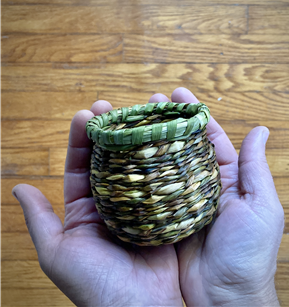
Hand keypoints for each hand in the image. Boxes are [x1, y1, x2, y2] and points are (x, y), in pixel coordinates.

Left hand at [13, 101, 182, 306]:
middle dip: (109, 132)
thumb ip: (39, 220)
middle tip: (112, 107)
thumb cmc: (94, 286)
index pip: (81, 165)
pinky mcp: (163, 210)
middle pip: (110, 160)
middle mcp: (112, 203)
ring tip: (138, 116)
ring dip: (135, 141)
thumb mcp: (57, 253)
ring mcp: (140, 205)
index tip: (86, 114)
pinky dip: (161, 161)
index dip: (82, 139)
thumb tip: (18, 188)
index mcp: (85, 209)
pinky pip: (161, 181)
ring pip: (136, 166)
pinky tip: (162, 142)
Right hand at [149, 88, 283, 306]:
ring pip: (164, 163)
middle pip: (182, 145)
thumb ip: (255, 168)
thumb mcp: (262, 207)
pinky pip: (150, 189)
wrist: (223, 298)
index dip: (194, 114)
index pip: (209, 137)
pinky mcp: (162, 216)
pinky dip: (140, 172)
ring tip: (133, 121)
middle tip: (148, 102)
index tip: (178, 94)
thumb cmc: (248, 255)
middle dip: (167, 122)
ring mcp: (180, 199)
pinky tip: (126, 157)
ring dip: (150, 142)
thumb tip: (261, 130)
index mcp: (226, 179)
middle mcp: (201, 184)